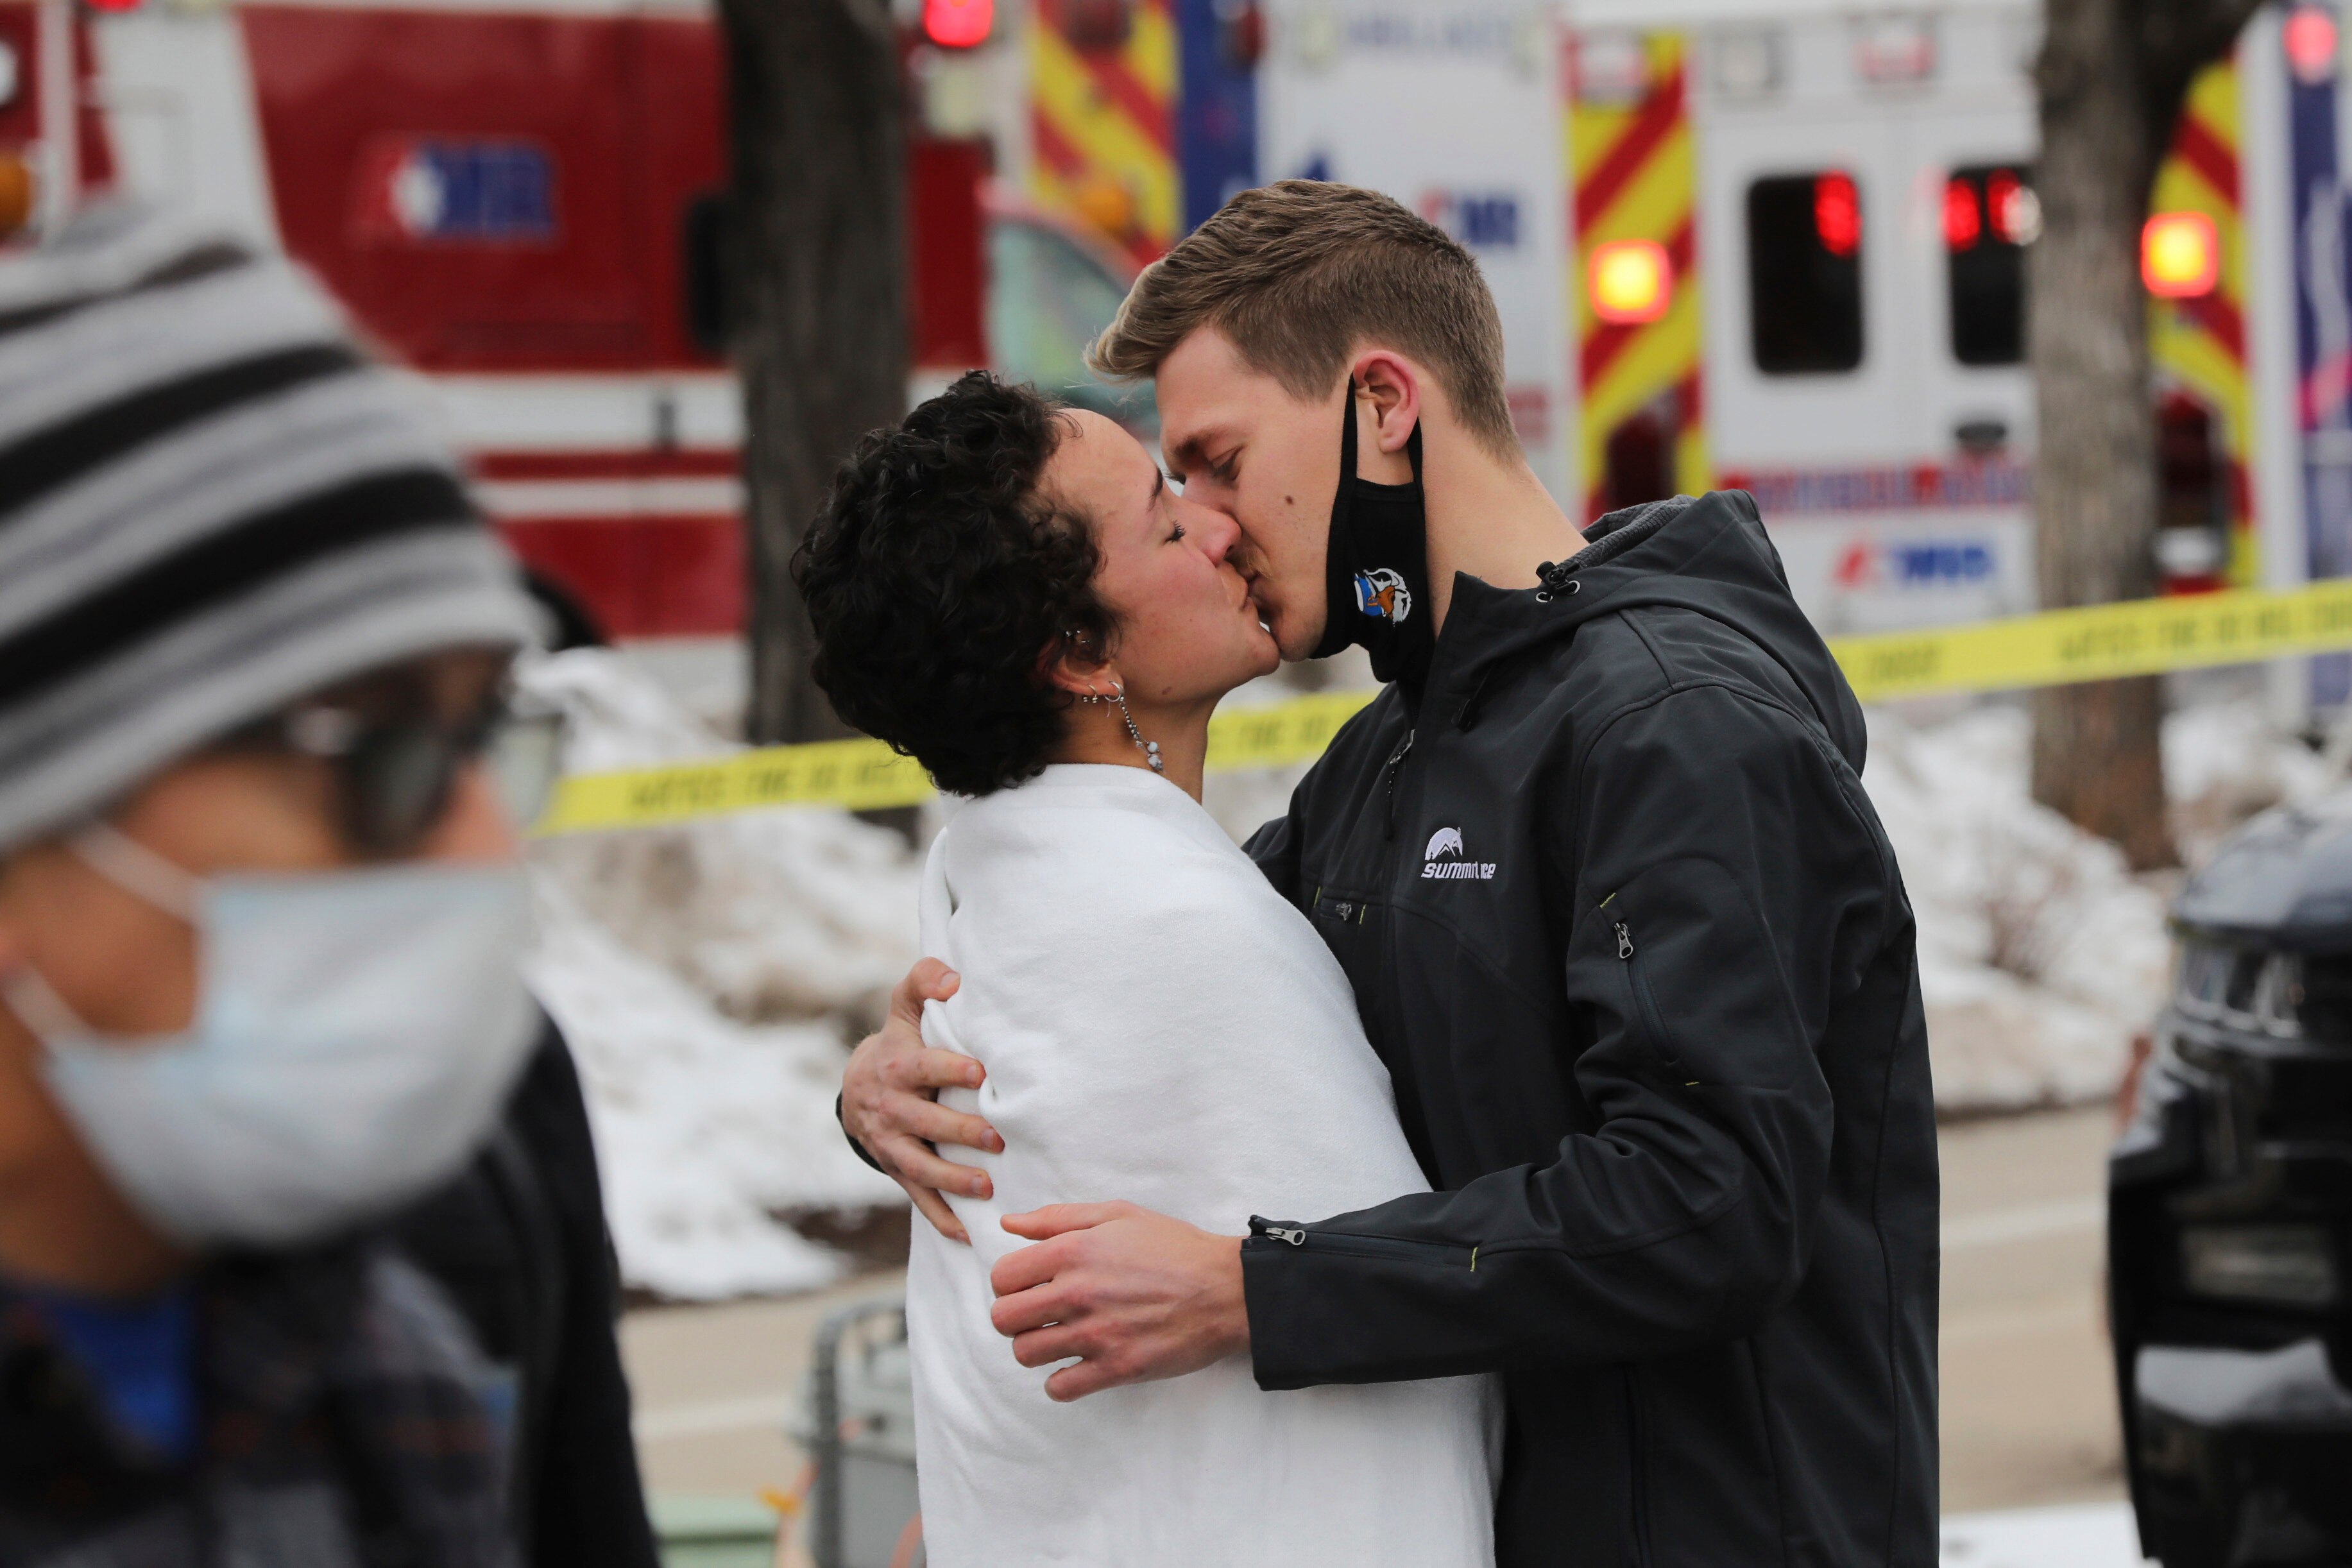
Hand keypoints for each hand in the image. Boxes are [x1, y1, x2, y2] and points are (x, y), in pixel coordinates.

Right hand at [842, 958, 1001, 1243]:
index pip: (923, 1068)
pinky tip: (968, 1234)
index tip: (979, 1072)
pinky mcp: (898, 1169)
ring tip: (986, 1187)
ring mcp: (893, 1143)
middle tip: (997, 1139)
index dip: (950, 1069)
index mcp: (897, 1067)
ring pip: (920, 1166)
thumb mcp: (903, 1008)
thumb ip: (923, 981)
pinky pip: (918, 1197)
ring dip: (952, 1179)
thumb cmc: (898, 1042)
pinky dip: (941, 1217)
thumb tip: (954, 979)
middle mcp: (891, 1108)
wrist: (857, 1087)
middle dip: (959, 1132)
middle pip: (925, 1122)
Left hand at [988, 1202, 1247, 1400]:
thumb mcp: (1118, 1215)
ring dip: (1036, 1348)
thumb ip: (1057, 1218)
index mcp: (1073, 1251)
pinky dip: (1061, 1382)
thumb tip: (1009, 1225)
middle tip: (1040, 1315)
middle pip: (1003, 1319)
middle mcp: (1077, 1292)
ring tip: (1059, 1339)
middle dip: (1015, 1317)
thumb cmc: (1175, 1248)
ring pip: (1025, 1354)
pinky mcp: (1117, 1368)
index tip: (1030, 1286)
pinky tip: (1077, 1365)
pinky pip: (1059, 1388)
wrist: (1227, 1289)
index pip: (1002, 1277)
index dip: (1010, 1283)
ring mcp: (1096, 1334)